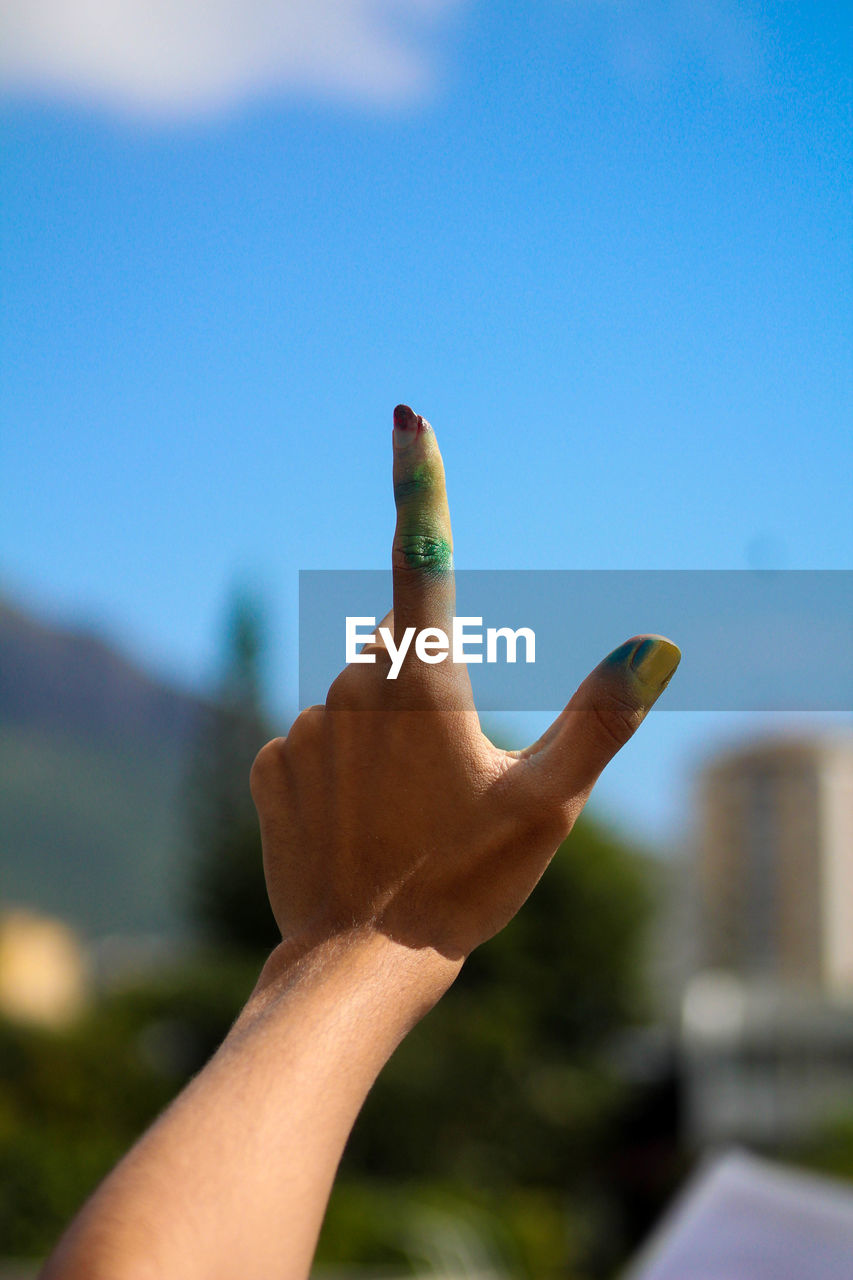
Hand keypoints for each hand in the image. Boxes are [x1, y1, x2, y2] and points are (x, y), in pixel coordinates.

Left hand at [250, 405, 679, 962]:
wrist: (360, 963)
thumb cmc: (463, 882)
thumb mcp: (548, 804)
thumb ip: (600, 718)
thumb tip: (653, 647)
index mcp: (421, 678)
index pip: (423, 559)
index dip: (420, 484)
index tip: (408, 416)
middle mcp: (350, 683)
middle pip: (402, 659)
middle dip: (429, 700)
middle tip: (449, 789)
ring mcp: (302, 726)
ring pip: (357, 705)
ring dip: (384, 742)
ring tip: (403, 820)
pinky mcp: (269, 766)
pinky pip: (313, 745)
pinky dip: (338, 771)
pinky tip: (355, 828)